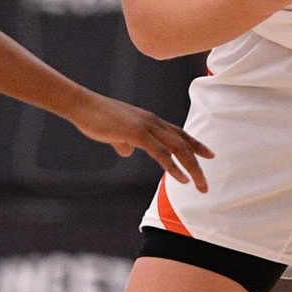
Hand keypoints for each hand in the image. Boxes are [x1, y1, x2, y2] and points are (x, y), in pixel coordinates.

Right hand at [70, 94, 213, 191]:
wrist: (82, 106)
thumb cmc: (96, 118)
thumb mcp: (115, 133)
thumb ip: (124, 142)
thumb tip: (127, 152)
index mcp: (150, 121)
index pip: (179, 133)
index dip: (195, 144)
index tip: (209, 155)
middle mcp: (153, 122)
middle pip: (183, 142)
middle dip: (198, 163)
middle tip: (206, 183)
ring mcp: (146, 126)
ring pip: (177, 148)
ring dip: (191, 168)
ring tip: (200, 185)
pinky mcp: (137, 133)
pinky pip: (161, 153)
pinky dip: (173, 166)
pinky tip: (181, 178)